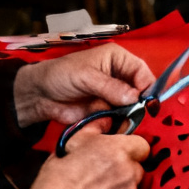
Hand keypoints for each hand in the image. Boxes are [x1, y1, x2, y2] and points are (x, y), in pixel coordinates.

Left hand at [13, 43, 155, 127]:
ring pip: (134, 107)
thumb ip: (110, 87)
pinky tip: (119, 128)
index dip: (148, 85)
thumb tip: (134, 98)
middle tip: (140, 115)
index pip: (142, 71)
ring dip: (133, 116)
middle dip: (142, 103)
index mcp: (118, 59)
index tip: (148, 101)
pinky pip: (121, 119)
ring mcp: (115, 95)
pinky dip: (122, 124)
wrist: (40, 96)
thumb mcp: (86, 76)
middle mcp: (120, 76)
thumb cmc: (61, 75)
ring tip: (127, 123)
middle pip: (142, 90)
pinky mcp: (108, 111)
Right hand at [16, 127, 148, 188]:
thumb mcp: (72, 143)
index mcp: (116, 148)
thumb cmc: (59, 178)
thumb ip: (95, 127)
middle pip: (138, 163)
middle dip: (126, 165)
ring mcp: (129, 188)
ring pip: (134, 181)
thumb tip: (107, 119)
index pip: (142, 144)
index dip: (130, 147)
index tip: (120, 151)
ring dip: (123, 181)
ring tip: (101, 185)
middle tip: (106, 169)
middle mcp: (127, 167)